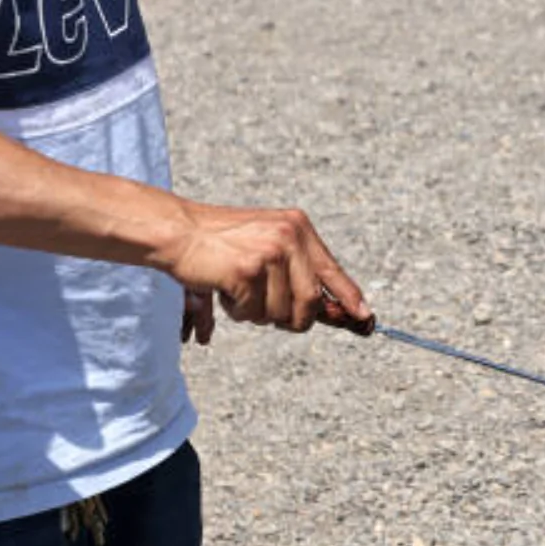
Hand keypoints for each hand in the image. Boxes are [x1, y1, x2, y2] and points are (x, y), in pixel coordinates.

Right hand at [154, 201, 368, 334]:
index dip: (350, 298)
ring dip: (258, 312)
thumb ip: (298, 269)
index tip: (365, 318)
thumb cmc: (221, 242)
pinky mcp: (247, 272)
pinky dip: (238, 310)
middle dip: (292, 318)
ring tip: (238, 287)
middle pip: (310, 303)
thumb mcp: (267, 241)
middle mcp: (289, 237)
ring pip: (281, 313)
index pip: (332, 271)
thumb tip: (330, 309)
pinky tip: (225, 288)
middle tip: (265, 307)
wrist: (179, 231)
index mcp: (298, 227)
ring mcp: (269, 254)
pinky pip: (253, 313)